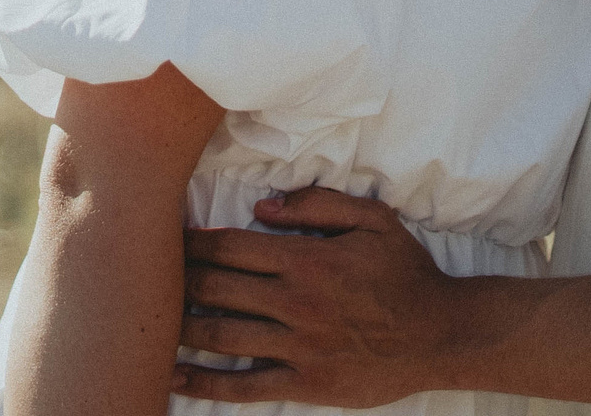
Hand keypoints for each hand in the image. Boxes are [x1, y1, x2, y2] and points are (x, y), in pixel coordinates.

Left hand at [173, 189, 455, 406]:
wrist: (441, 334)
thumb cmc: (406, 273)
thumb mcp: (374, 220)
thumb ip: (319, 204)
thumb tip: (262, 204)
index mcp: (308, 259)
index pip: (231, 246)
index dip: (192, 241)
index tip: (166, 238)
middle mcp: (296, 301)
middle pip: (216, 288)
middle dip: (176, 279)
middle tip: (148, 276)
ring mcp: (298, 345)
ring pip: (221, 335)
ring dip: (181, 327)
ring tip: (150, 322)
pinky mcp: (304, 382)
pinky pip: (244, 386)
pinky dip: (205, 384)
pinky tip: (175, 377)